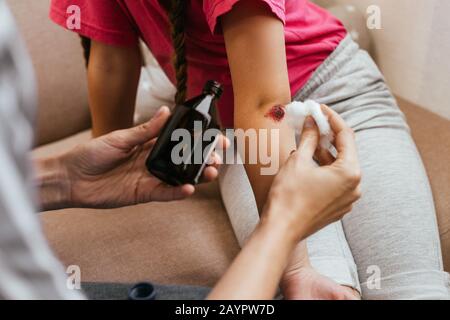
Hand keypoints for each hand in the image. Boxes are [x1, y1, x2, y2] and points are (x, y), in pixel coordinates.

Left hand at [60, 106, 227, 208]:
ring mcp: (150, 179)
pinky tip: (190, 188)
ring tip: (210, 172)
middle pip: (184, 161)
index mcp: (149, 145)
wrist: (71, 177)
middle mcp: (153, 162)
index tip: (215, 137)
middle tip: (217, 157)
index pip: (179, 142)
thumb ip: (145, 130)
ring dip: (196, 176)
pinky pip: (165, 193)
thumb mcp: (120, 138)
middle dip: (203, 159)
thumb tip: (166, 111)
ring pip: (179, 178)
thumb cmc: (91, 154)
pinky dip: (178, 192)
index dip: (197, 140)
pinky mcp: (144, 194)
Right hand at [263, 104, 361, 243]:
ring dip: (325, 152)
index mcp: (350, 172)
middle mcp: (355, 187)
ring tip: (308, 140)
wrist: (281, 229)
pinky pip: (336, 181)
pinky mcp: (338, 207)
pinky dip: (325, 169)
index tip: (320, 108)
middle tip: (313, 122)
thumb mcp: (298, 160)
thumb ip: (309, 138)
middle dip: (329, 135)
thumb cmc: (288, 196)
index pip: (346, 136)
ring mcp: (347, 199)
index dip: (332, 118)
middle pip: (345, 151)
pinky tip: (309, 161)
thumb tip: (312, 121)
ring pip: (340, 167)